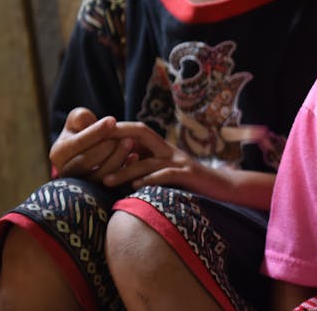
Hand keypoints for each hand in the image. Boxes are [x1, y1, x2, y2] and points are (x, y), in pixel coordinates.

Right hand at [49, 107, 136, 180]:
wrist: (92, 150)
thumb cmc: (85, 131)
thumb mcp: (79, 120)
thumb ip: (79, 117)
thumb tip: (83, 119)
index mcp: (59, 153)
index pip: (76, 144)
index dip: (95, 132)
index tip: (112, 120)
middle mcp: (66, 172)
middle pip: (85, 162)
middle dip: (107, 147)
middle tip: (125, 135)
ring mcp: (81, 184)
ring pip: (99, 175)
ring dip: (117, 158)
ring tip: (131, 142)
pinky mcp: (97, 192)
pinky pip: (112, 185)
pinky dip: (124, 170)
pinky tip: (134, 156)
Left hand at [101, 122, 233, 199]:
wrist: (223, 187)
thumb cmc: (190, 182)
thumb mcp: (166, 170)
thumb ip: (147, 164)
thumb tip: (118, 165)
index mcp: (162, 148)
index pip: (137, 131)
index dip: (117, 130)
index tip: (93, 135)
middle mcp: (169, 150)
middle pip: (142, 133)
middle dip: (118, 136)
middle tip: (95, 146)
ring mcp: (180, 161)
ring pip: (149, 160)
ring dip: (126, 169)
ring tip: (106, 180)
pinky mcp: (188, 175)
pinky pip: (166, 175)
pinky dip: (150, 180)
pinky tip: (135, 188)